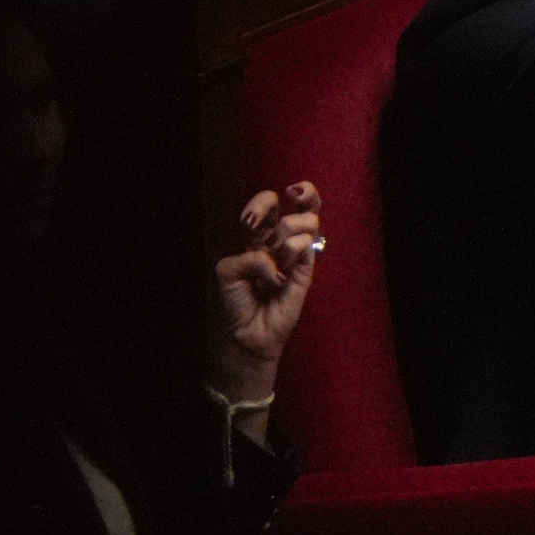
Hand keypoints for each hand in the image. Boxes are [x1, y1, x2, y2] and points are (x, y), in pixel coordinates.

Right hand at [210, 182, 321, 403]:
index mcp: (284, 243)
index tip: (300, 193)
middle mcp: (263, 242)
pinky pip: (257, 257)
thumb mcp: (302, 284)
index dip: (303, 195)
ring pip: (259, 214)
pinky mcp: (229, 266)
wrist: (258, 341)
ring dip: (286, 234)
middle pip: (273, 201)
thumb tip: (305, 236)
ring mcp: (245, 252)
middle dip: (296, 213)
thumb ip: (305, 259)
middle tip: (298, 236)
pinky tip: (270, 285)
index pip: (295, 210)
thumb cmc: (278, 313)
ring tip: (285, 256)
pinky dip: (270, 272)